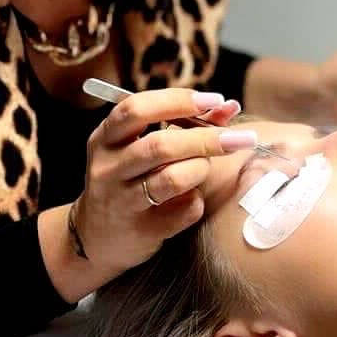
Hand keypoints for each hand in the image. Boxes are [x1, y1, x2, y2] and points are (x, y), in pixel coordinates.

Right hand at [73, 88, 254, 276]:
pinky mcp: (140, 231)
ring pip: (172, 179)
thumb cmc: (128, 179)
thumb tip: (228, 106)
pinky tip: (192, 198)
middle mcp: (108, 167)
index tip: (214, 100)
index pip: (137, 109)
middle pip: (160, 145)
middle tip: (239, 138)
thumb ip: (182, 124)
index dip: (177, 101)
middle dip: (206, 138)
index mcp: (106, 137)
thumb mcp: (139, 146)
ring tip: (206, 167)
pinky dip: (197, 201)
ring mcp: (121, 201)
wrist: (97, 236)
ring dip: (201, 169)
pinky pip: (184, 211)